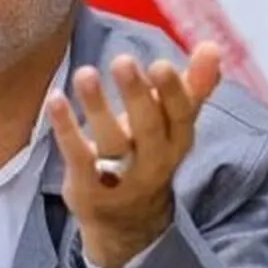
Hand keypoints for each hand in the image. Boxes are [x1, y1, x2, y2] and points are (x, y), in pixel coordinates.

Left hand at [46, 41, 222, 267]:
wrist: (127, 222)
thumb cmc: (151, 153)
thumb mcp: (175, 125)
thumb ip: (194, 85)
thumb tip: (212, 45)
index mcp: (178, 140)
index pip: (181, 116)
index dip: (173, 92)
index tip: (161, 63)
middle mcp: (153, 161)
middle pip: (148, 128)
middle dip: (137, 95)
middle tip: (122, 61)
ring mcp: (120, 176)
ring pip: (112, 141)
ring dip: (97, 106)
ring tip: (85, 73)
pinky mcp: (88, 185)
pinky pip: (78, 156)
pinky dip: (66, 127)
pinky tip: (55, 99)